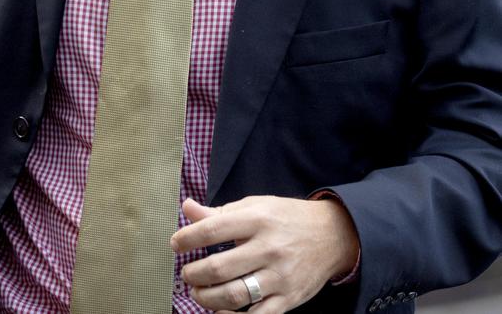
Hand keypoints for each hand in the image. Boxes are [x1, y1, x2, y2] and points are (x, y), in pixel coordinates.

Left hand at [170, 196, 358, 312]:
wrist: (332, 235)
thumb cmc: (286, 218)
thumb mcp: (255, 206)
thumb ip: (220, 212)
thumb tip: (187, 208)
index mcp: (257, 219)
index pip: (213, 229)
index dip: (188, 238)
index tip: (176, 244)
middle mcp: (268, 247)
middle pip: (219, 268)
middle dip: (193, 274)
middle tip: (187, 273)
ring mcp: (279, 276)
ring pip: (234, 296)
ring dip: (206, 298)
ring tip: (198, 292)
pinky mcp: (288, 299)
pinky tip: (219, 312)